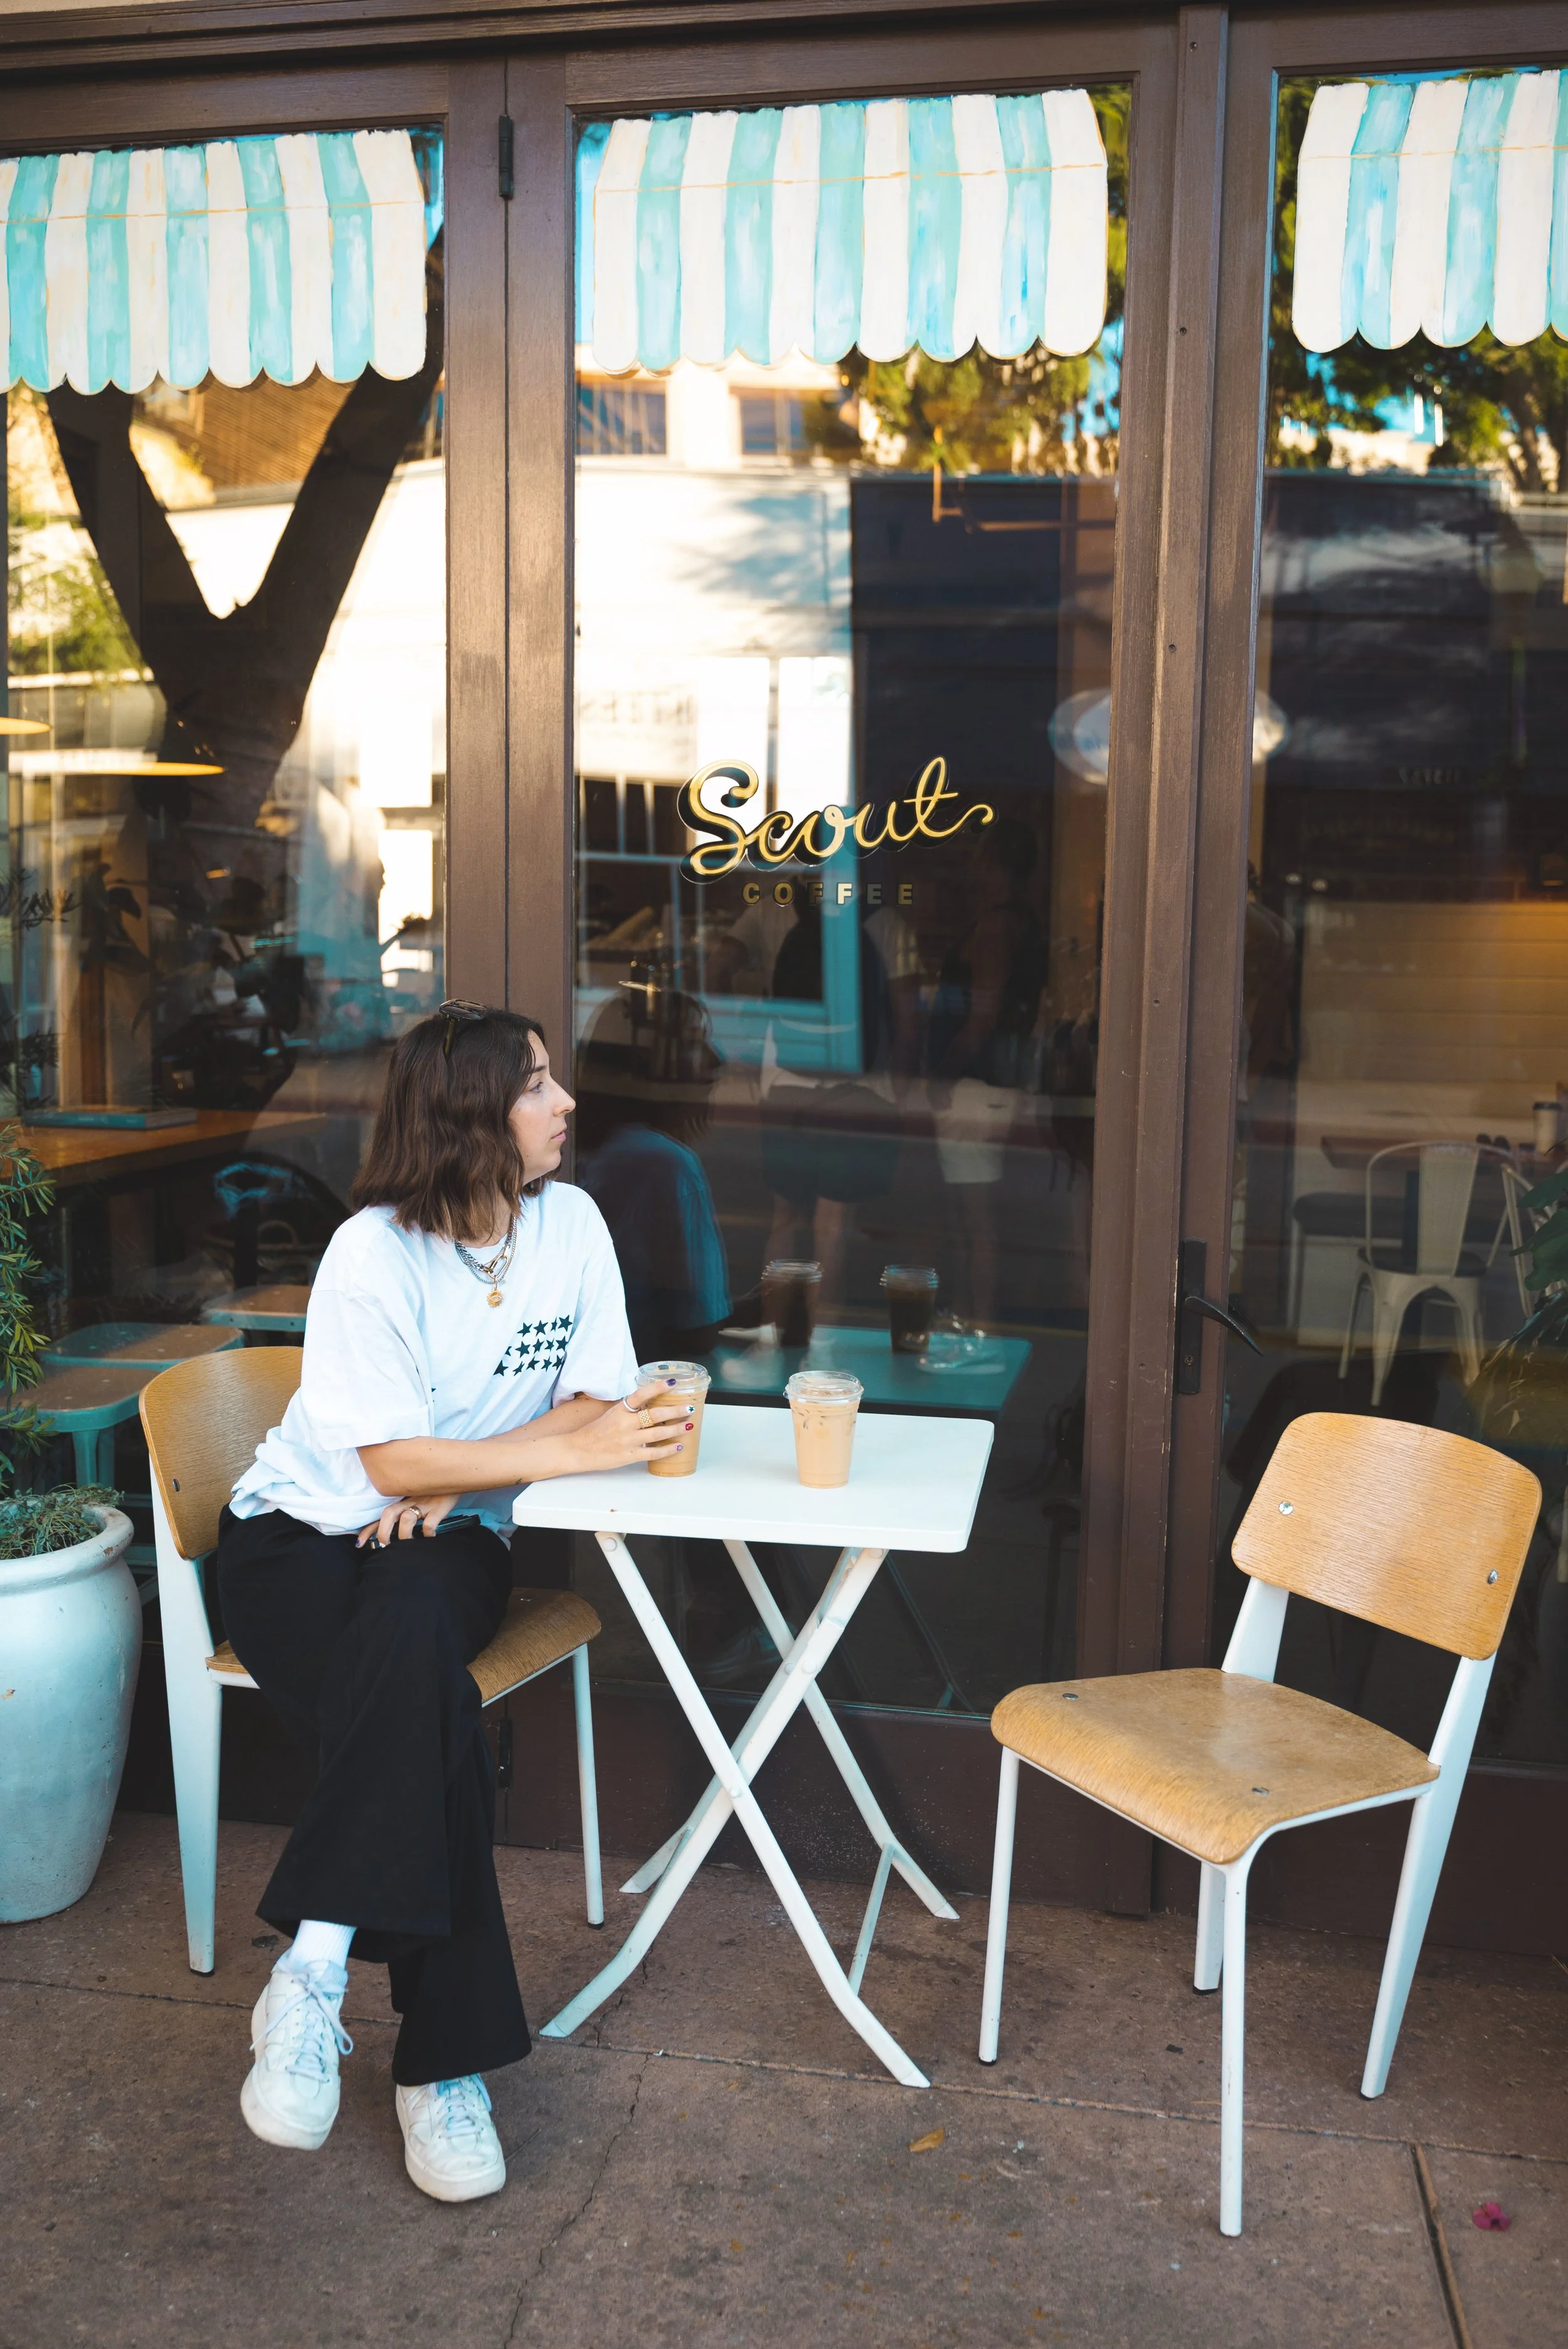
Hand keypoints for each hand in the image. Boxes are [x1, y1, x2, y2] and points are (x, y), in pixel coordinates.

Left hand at [356, 1492, 461, 1547]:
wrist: (459, 1472)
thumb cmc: (438, 1488)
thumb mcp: (421, 1494)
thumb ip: (409, 1506)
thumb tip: (397, 1530)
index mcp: (405, 1498)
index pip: (382, 1514)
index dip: (369, 1529)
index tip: (359, 1543)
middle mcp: (411, 1499)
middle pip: (389, 1513)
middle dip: (382, 1531)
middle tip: (384, 1545)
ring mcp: (425, 1503)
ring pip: (407, 1519)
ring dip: (404, 1535)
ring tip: (407, 1543)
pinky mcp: (440, 1508)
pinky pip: (429, 1524)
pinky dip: (427, 1534)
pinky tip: (429, 1538)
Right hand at [559, 1383, 690, 1473]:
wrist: (578, 1450)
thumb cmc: (595, 1431)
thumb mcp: (611, 1414)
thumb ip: (629, 1409)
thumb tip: (650, 1404)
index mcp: (620, 1410)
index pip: (641, 1394)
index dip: (657, 1387)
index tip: (672, 1382)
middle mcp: (625, 1423)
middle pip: (655, 1415)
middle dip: (675, 1411)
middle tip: (689, 1408)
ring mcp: (628, 1440)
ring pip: (658, 1433)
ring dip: (676, 1429)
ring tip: (688, 1426)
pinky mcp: (629, 1456)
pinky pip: (653, 1453)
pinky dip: (667, 1450)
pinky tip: (677, 1446)